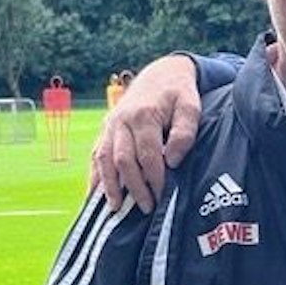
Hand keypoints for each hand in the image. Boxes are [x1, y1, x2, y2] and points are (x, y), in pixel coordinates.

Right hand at [89, 56, 202, 212]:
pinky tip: (95, 196)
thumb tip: (172, 160)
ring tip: (116, 209)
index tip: (164, 196)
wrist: (160, 75)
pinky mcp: (104, 130)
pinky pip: (96, 156)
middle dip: (135, 187)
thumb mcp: (190, 107)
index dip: (155, 178)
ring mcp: (109, 125)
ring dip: (109, 186)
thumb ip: (185, 132)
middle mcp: (121, 121)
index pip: (147, 154)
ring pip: (104, 159)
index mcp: (143, 115)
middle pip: (123, 160)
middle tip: (148, 208)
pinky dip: (95, 176)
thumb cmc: (179, 94)